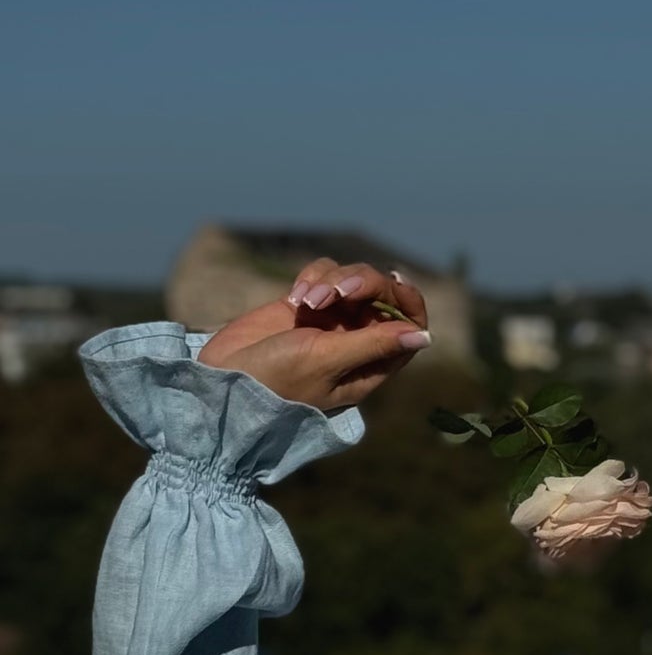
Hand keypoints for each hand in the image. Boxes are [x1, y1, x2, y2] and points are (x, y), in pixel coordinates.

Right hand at [196, 255, 432, 410]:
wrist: (223, 378)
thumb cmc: (275, 380)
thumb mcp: (326, 362)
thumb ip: (374, 344)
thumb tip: (425, 336)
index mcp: (370, 365)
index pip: (409, 326)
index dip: (406, 300)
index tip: (390, 283)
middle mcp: (355, 341)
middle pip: (381, 295)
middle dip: (362, 282)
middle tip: (336, 290)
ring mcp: (330, 321)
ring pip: (351, 278)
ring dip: (332, 279)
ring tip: (305, 301)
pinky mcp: (304, 303)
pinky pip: (324, 273)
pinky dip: (313, 276)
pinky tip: (294, 298)